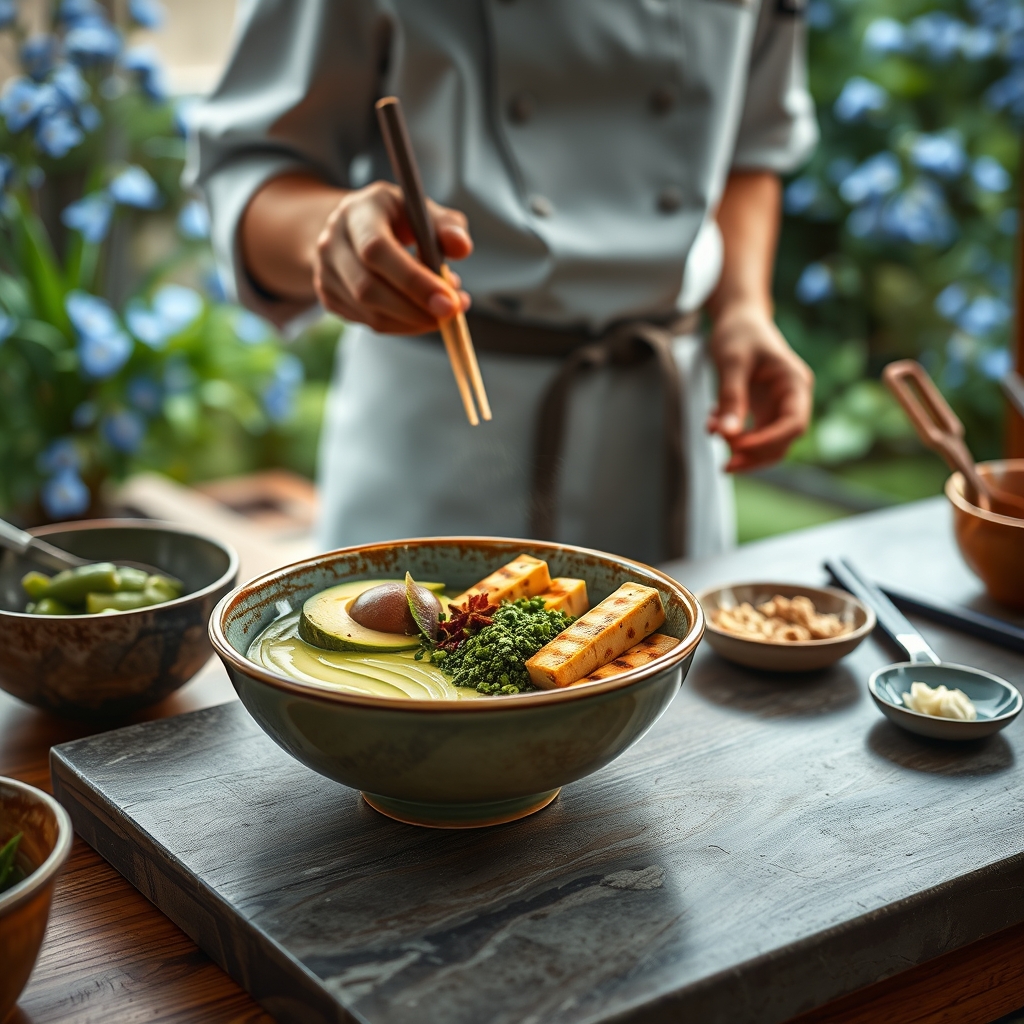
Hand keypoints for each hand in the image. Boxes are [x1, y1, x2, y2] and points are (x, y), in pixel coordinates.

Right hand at [313, 181, 472, 333]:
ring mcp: (325, 273)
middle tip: (451, 313)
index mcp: (357, 212)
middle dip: (415, 308)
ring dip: (413, 321)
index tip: (449, 299)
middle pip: (367, 288)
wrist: (351, 230)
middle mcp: (332, 243)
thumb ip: (447, 226)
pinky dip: (403, 325)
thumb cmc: (395, 219)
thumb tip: (462, 247)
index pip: (377, 250)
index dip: (413, 280)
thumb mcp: (422, 210)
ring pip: (369, 313)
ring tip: (441, 311)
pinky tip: (421, 314)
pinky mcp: (329, 298)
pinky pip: (369, 323)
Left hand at [706, 302, 813, 472]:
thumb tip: (727, 433)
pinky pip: (752, 434)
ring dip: (742, 451)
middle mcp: (792, 398)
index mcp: (795, 383)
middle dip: (754, 455)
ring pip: (767, 444)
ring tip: (713, 435)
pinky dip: (733, 436)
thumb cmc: (739, 333)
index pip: (794, 424)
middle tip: (725, 464)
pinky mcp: (762, 411)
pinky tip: (712, 424)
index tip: (739, 447)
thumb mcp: (732, 361)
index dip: (769, 442)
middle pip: (783, 441)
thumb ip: (731, 397)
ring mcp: (778, 406)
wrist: (738, 319)